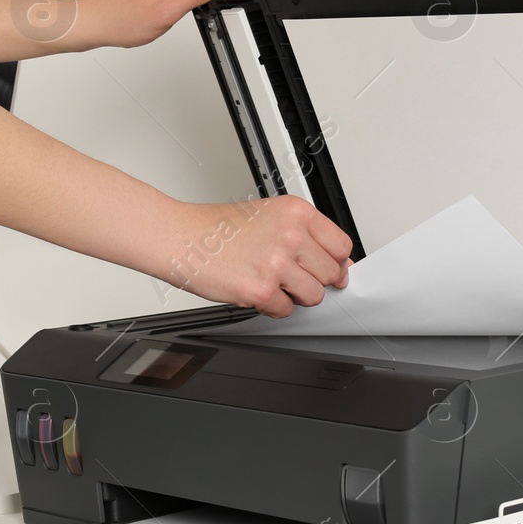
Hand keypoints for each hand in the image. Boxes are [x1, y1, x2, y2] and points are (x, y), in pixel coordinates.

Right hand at [163, 195, 352, 317]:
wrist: (180, 237)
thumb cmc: (217, 228)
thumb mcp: (269, 216)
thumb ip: (304, 235)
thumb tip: (337, 263)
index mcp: (296, 212)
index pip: (341, 246)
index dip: (336, 262)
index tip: (329, 268)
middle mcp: (290, 235)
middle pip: (332, 273)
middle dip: (315, 280)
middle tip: (291, 275)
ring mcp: (276, 263)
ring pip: (314, 296)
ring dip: (295, 295)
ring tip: (272, 281)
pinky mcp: (261, 290)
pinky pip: (286, 310)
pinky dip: (273, 307)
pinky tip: (255, 289)